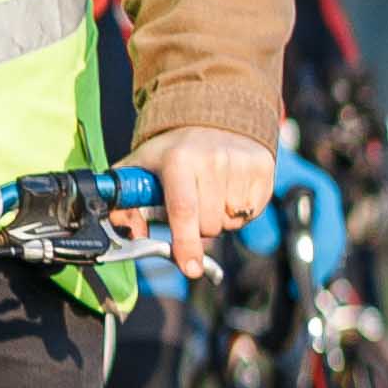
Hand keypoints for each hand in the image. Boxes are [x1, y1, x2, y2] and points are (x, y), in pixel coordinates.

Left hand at [141, 126, 271, 282]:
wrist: (211, 119)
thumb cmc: (170, 152)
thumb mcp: (138, 169)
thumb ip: (124, 205)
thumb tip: (133, 236)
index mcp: (178, 160)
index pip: (184, 210)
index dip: (186, 243)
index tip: (191, 268)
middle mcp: (213, 160)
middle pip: (209, 225)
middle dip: (197, 228)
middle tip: (190, 207)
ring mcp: (242, 164)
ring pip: (231, 222)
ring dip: (219, 218)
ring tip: (210, 194)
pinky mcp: (263, 169)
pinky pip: (251, 213)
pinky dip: (238, 211)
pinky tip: (228, 191)